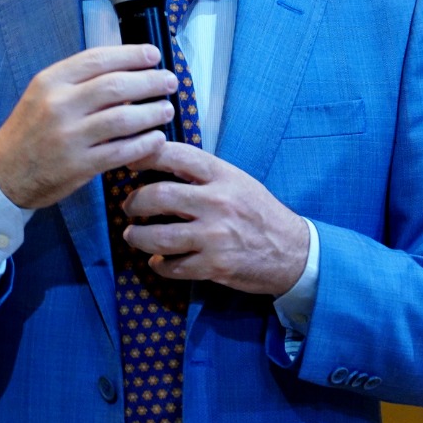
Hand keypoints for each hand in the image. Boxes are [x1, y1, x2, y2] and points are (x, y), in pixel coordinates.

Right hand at [0, 45, 176, 209]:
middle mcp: (58, 105)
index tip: (154, 55)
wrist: (3, 174)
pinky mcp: (78, 166)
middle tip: (170, 81)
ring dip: (152, 113)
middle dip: (150, 81)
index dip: (132, 54)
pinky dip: (144, 144)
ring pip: (123, 119)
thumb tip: (127, 69)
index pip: (98, 59)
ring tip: (167, 109)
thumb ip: (79, 82)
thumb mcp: (43, 95)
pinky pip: (121, 151)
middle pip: (116, 86)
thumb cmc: (30, 131)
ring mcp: (68, 137)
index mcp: (50, 81)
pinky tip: (156, 138)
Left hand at [120, 143, 309, 296]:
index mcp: (223, 175)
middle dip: (134, 202)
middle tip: (129, 206)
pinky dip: (159, 264)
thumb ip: (203, 173)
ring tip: (132, 234)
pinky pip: (172, 266)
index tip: (129, 163)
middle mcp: (218, 202)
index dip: (145, 155)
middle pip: (157, 195)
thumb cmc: (260, 213)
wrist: (293, 251)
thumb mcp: (237, 181)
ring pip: (157, 236)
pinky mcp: (214, 266)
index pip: (175, 156)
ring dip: (137, 236)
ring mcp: (215, 236)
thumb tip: (159, 163)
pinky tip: (158, 260)